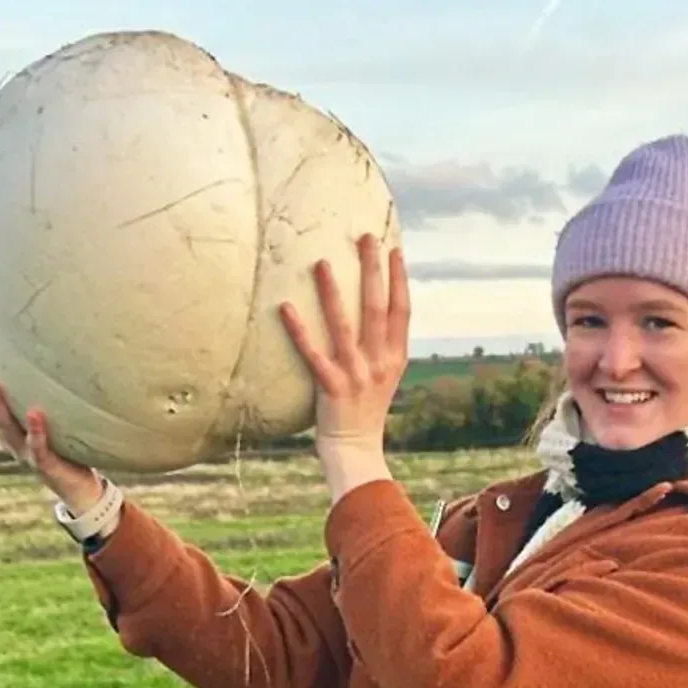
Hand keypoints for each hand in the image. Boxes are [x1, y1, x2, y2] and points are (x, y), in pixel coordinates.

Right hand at [0, 325, 104, 513]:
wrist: (79, 489)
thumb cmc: (65, 446)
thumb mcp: (49, 416)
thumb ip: (42, 391)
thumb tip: (48, 350)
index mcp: (7, 422)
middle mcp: (9, 435)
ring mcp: (24, 451)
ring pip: (5, 426)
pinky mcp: (46, 465)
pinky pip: (40, 447)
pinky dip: (37, 431)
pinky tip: (35, 413)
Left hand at [279, 233, 410, 500]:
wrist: (356, 450)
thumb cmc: (365, 409)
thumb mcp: (385, 375)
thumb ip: (383, 346)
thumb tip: (376, 311)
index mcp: (395, 358)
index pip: (402, 311)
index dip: (399, 279)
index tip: (394, 249)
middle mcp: (379, 363)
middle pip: (376, 309)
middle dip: (372, 271)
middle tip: (366, 237)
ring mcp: (356, 375)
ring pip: (344, 326)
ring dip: (333, 292)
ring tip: (321, 262)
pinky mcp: (331, 388)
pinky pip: (312, 353)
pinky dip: (298, 330)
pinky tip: (285, 307)